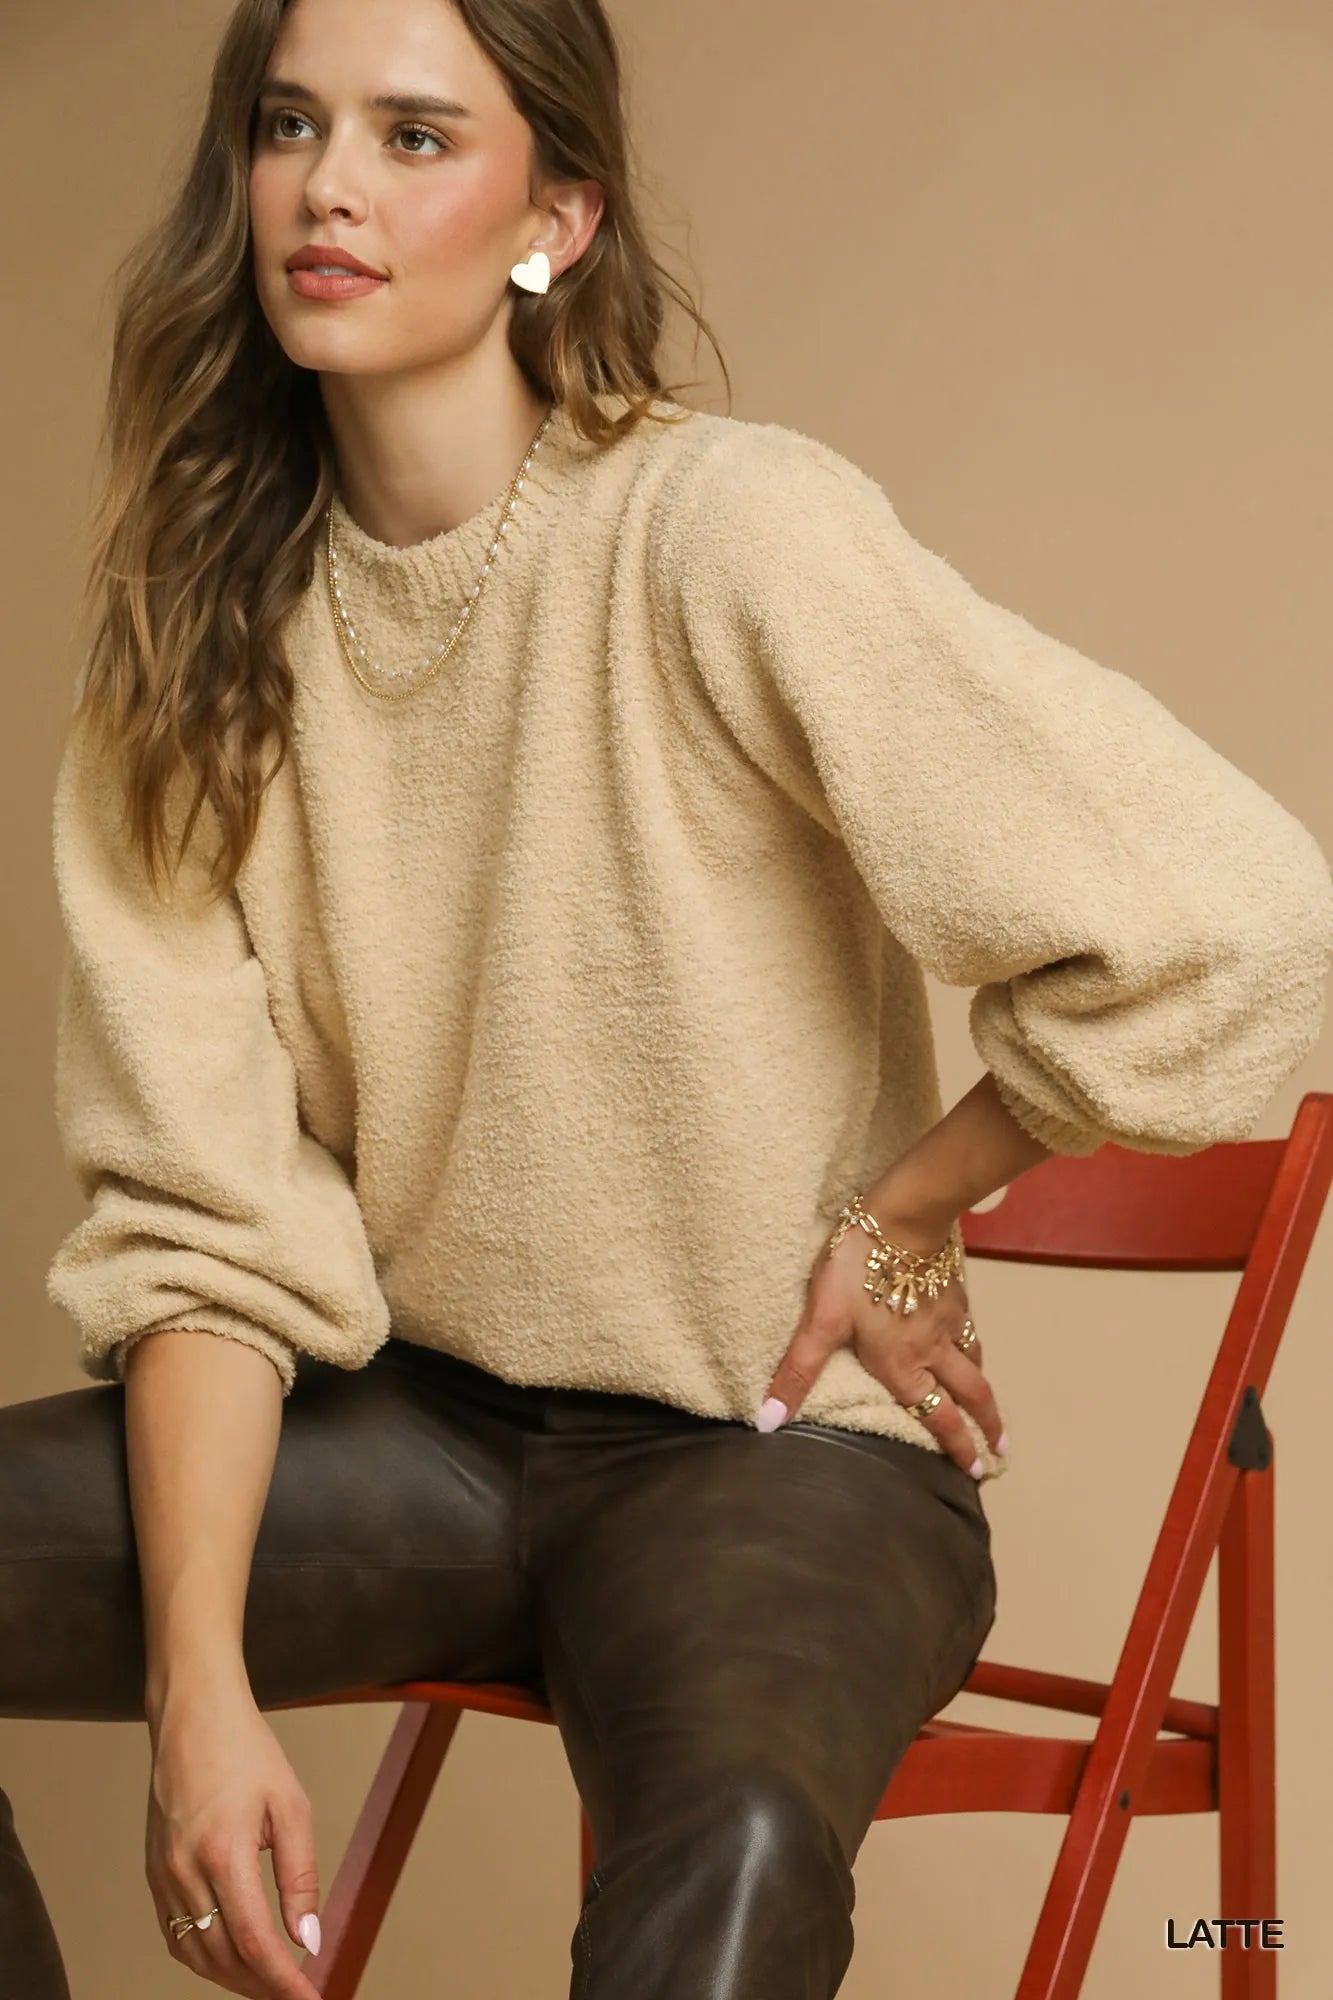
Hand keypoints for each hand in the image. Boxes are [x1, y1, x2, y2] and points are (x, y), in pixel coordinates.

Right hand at [146, 1678, 323, 1997]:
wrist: (193, 1717)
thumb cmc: (245, 1751)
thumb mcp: (291, 1806)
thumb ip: (300, 1876)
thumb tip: (308, 1938)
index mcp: (223, 1854)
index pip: (255, 1943)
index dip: (284, 1982)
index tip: (309, 1999)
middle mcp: (185, 1872)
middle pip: (223, 1958)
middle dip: (262, 1986)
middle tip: (296, 1992)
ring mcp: (163, 1875)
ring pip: (195, 1954)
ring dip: (233, 1978)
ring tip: (269, 1981)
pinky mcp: (154, 1873)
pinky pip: (175, 1934)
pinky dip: (203, 1957)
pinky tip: (231, 1957)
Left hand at [757, 1201, 1006, 1475]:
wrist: (901, 1218)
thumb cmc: (857, 1270)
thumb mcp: (820, 1321)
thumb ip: (797, 1370)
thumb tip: (769, 1421)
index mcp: (904, 1364)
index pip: (937, 1415)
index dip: (956, 1445)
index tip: (975, 1469)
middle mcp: (934, 1349)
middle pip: (972, 1394)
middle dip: (987, 1426)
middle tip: (1001, 1452)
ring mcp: (949, 1319)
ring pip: (974, 1361)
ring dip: (983, 1388)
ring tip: (987, 1404)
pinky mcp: (954, 1291)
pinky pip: (970, 1329)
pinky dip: (975, 1348)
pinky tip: (968, 1340)